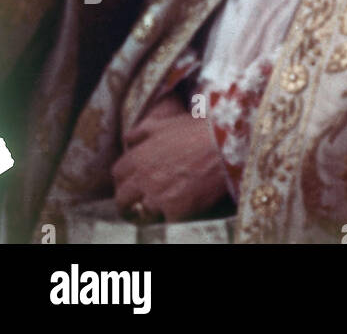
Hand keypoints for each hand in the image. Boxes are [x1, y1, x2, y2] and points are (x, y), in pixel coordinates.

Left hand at [111, 95, 227, 222]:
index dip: (125, 178)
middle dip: (129, 201)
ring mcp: (158, 197)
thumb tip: (128, 139)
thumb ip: (144, 131)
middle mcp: (143, 179)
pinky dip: (172, 218)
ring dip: (150, 211)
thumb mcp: (169, 123)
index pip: (118, 174)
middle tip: (141, 201)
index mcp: (139, 157)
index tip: (133, 181)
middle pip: (123, 199)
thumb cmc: (201, 131)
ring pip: (142, 213)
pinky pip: (165, 222)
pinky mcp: (176, 212)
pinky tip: (181, 210)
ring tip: (162, 207)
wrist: (229, 145)